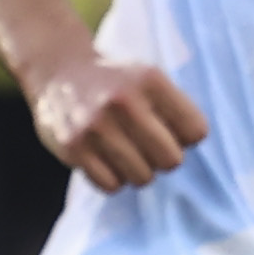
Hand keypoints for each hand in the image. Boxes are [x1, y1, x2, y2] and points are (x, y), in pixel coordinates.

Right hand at [28, 51, 207, 190]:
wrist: (57, 70)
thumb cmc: (115, 80)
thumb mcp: (149, 77)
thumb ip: (175, 108)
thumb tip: (187, 151)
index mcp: (149, 80)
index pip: (196, 132)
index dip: (186, 135)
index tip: (170, 128)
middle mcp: (121, 101)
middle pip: (171, 159)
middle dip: (163, 157)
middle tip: (149, 146)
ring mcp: (94, 125)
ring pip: (142, 177)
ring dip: (137, 170)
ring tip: (125, 152)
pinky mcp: (71, 146)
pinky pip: (110, 185)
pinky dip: (112, 178)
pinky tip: (105, 160)